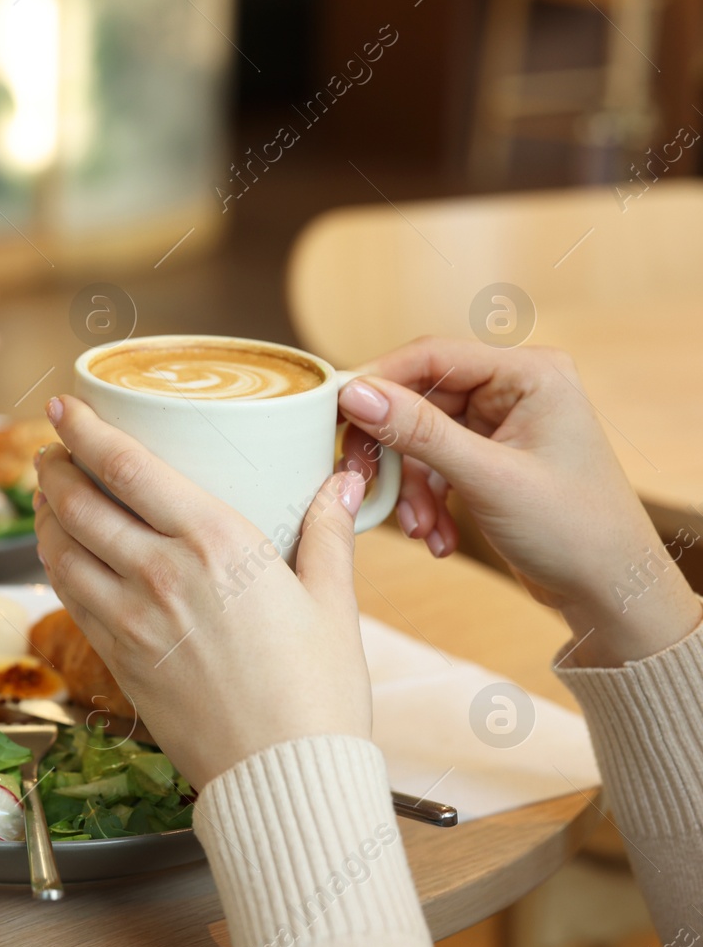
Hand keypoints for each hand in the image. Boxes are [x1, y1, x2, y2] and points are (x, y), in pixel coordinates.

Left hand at [33, 395, 372, 788]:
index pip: (128, 467)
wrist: (282, 781)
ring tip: (49, 495)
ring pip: (59, 550)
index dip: (85, 429)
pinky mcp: (117, 660)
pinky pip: (69, 598)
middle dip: (54, 467)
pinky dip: (56, 566)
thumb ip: (327, 536)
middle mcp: (160, 574)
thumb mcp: (334, 604)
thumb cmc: (318, 696)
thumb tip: (340, 484)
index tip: (65, 404)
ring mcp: (130, 620)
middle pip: (77, 502)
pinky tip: (65, 557)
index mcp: (216, 544)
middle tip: (52, 449)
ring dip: (45, 515)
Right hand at [338, 336, 701, 666]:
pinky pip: (433, 465)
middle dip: (393, 452)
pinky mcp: (489, 458)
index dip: (378, 382)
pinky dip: (425, 500)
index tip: (337, 414)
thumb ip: (418, 432)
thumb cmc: (574, 530)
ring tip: (419, 527)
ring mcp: (500, 425)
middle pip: (418, 400)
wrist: (609, 590)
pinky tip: (436, 535)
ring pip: (419, 439)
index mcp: (528, 373)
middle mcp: (513, 390)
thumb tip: (356, 393)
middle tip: (365, 484)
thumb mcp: (488, 478)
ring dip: (409, 486)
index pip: (431, 357)